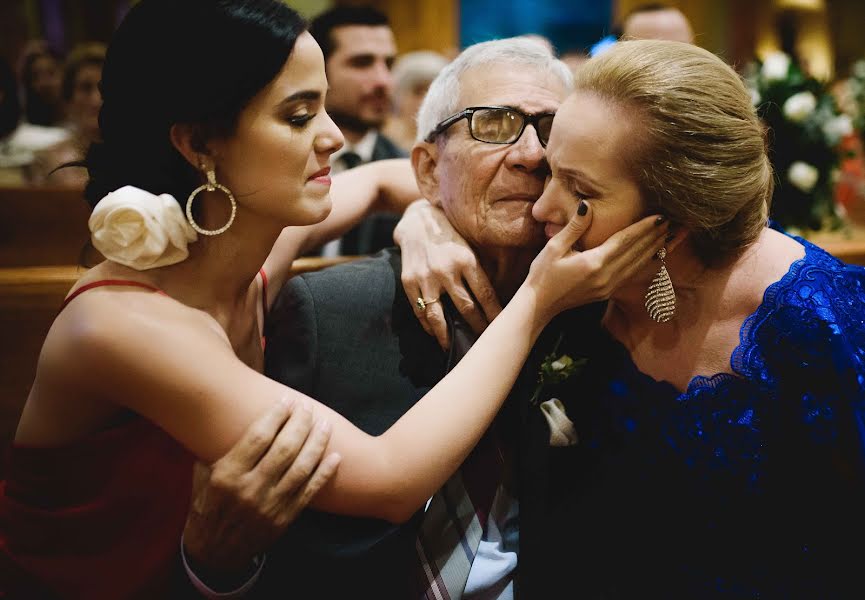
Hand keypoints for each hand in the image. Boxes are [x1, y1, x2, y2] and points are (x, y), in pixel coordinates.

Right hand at [182, 398, 340, 571]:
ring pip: (301, 468)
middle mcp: (250, 489)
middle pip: (284, 449)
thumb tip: (226, 417)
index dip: (275, 416)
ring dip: (317, 443)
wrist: (214, 552)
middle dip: (299, 424)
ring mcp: (270, 505)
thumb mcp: (202, 477)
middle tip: (307, 407)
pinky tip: (336, 456)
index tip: (287, 400)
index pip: (258, 438)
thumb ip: (214, 450)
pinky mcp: (284, 518)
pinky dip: (325, 473)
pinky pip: (310, 492)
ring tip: (325, 424)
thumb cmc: (208, 507)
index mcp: (227, 475)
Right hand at [395, 200, 502, 349]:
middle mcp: (446, 270)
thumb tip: (497, 299)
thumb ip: (479, 270)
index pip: (485, 295)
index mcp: (466, 259)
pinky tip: (435, 334)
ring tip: (455, 347)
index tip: (501, 328)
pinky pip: (419, 312)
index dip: (494, 315)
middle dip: (477, 328)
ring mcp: (426, 278)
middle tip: (484, 342)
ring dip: (448, 336)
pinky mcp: (409, 282)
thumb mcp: (469, 246)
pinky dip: (428, 326)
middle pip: (466, 308)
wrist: (417, 219)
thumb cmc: (450, 233)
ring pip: (439, 316)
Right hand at [526, 202, 668, 321]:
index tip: (661, 216)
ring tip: (671, 236)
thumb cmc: (542, 274)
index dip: (644, 227)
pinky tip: (655, 255)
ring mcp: (609, 286)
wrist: (539, 305)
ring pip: (639, 265)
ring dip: (656, 249)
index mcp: (594, 263)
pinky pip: (633, 275)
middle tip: (674, 222)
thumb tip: (588, 205)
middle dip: (656, 236)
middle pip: (637, 252)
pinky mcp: (608, 292)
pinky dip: (646, 263)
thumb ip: (574, 226)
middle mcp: (606, 276)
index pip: (625, 241)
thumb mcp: (554, 247)